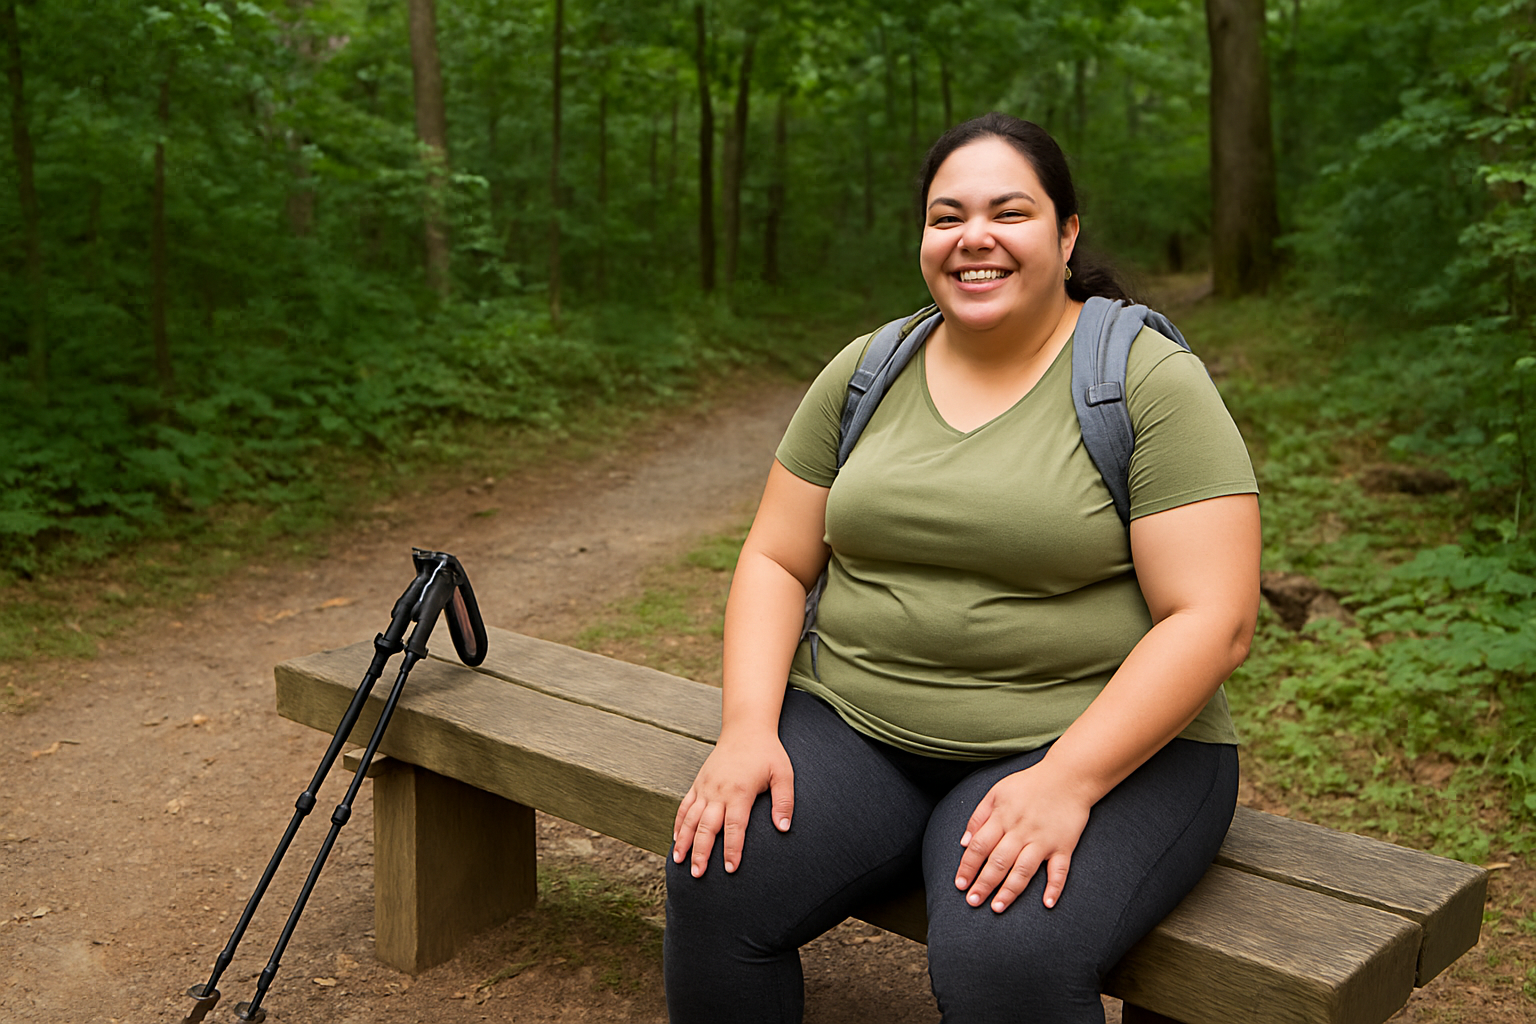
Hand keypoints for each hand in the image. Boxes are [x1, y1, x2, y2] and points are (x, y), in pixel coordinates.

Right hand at [672, 729, 794, 877]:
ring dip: (684, 841)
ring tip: (680, 861)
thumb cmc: (767, 753)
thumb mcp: (783, 774)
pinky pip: (685, 806)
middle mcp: (718, 791)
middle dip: (702, 852)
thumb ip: (784, 802)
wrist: (745, 729)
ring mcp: (705, 787)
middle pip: (706, 827)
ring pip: (690, 818)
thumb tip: (784, 828)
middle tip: (699, 874)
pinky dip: (678, 823)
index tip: (731, 869)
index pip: (735, 827)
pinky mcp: (698, 783)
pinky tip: (675, 840)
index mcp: (739, 791)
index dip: (733, 849)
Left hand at [953, 762, 1092, 911]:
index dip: (967, 866)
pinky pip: (1060, 870)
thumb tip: (963, 843)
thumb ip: (979, 816)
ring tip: (997, 907)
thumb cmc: (1029, 784)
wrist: (1069, 776)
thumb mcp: (997, 792)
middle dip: (983, 883)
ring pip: (1024, 870)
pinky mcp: (1064, 845)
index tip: (960, 884)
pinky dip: (1055, 887)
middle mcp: (1021, 830)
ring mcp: (1043, 840)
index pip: (979, 846)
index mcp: (1002, 817)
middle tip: (973, 902)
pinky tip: (1047, 903)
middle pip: (998, 861)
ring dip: (1009, 891)